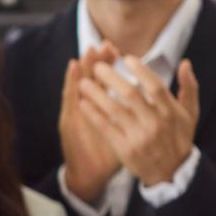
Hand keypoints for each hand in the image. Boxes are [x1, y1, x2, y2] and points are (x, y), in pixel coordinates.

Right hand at [59, 43, 122, 205]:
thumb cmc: (108, 153)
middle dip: (97, 59)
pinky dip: (70, 81)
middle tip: (101, 43)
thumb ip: (131, 110)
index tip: (114, 46)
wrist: (89, 173)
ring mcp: (75, 111)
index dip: (107, 62)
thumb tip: (148, 93)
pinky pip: (69, 96)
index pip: (103, 78)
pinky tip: (73, 68)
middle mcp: (85, 105)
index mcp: (100, 106)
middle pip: (90, 75)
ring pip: (78, 81)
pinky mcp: (67, 119)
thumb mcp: (122, 130)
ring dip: (83, 64)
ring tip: (87, 46)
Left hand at [77, 55, 200, 188]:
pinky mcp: (124, 149)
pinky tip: (83, 103)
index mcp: (171, 112)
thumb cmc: (179, 138)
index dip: (141, 70)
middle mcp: (155, 123)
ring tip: (83, 83)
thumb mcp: (190, 113)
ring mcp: (139, 137)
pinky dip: (93, 115)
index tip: (126, 58)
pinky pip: (105, 128)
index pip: (155, 86)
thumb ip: (189, 87)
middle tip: (96, 67)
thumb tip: (185, 62)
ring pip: (114, 110)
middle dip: (111, 78)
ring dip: (96, 94)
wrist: (171, 172)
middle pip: (130, 95)